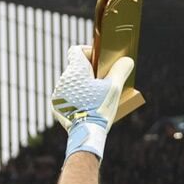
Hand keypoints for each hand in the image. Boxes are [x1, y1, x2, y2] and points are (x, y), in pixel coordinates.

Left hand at [51, 45, 133, 159]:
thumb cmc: (100, 108)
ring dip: (83, 87)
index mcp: (76, 70)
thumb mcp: (115, 88)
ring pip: (72, 84)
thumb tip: (127, 60)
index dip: (88, 52)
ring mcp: (58, 93)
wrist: (86, 132)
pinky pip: (66, 97)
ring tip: (96, 99)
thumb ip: (120, 70)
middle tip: (104, 84)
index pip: (76, 51)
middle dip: (90, 74)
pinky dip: (76, 100)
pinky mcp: (56, 106)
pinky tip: (86, 108)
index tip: (99, 61)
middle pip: (77, 70)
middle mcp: (64, 79)